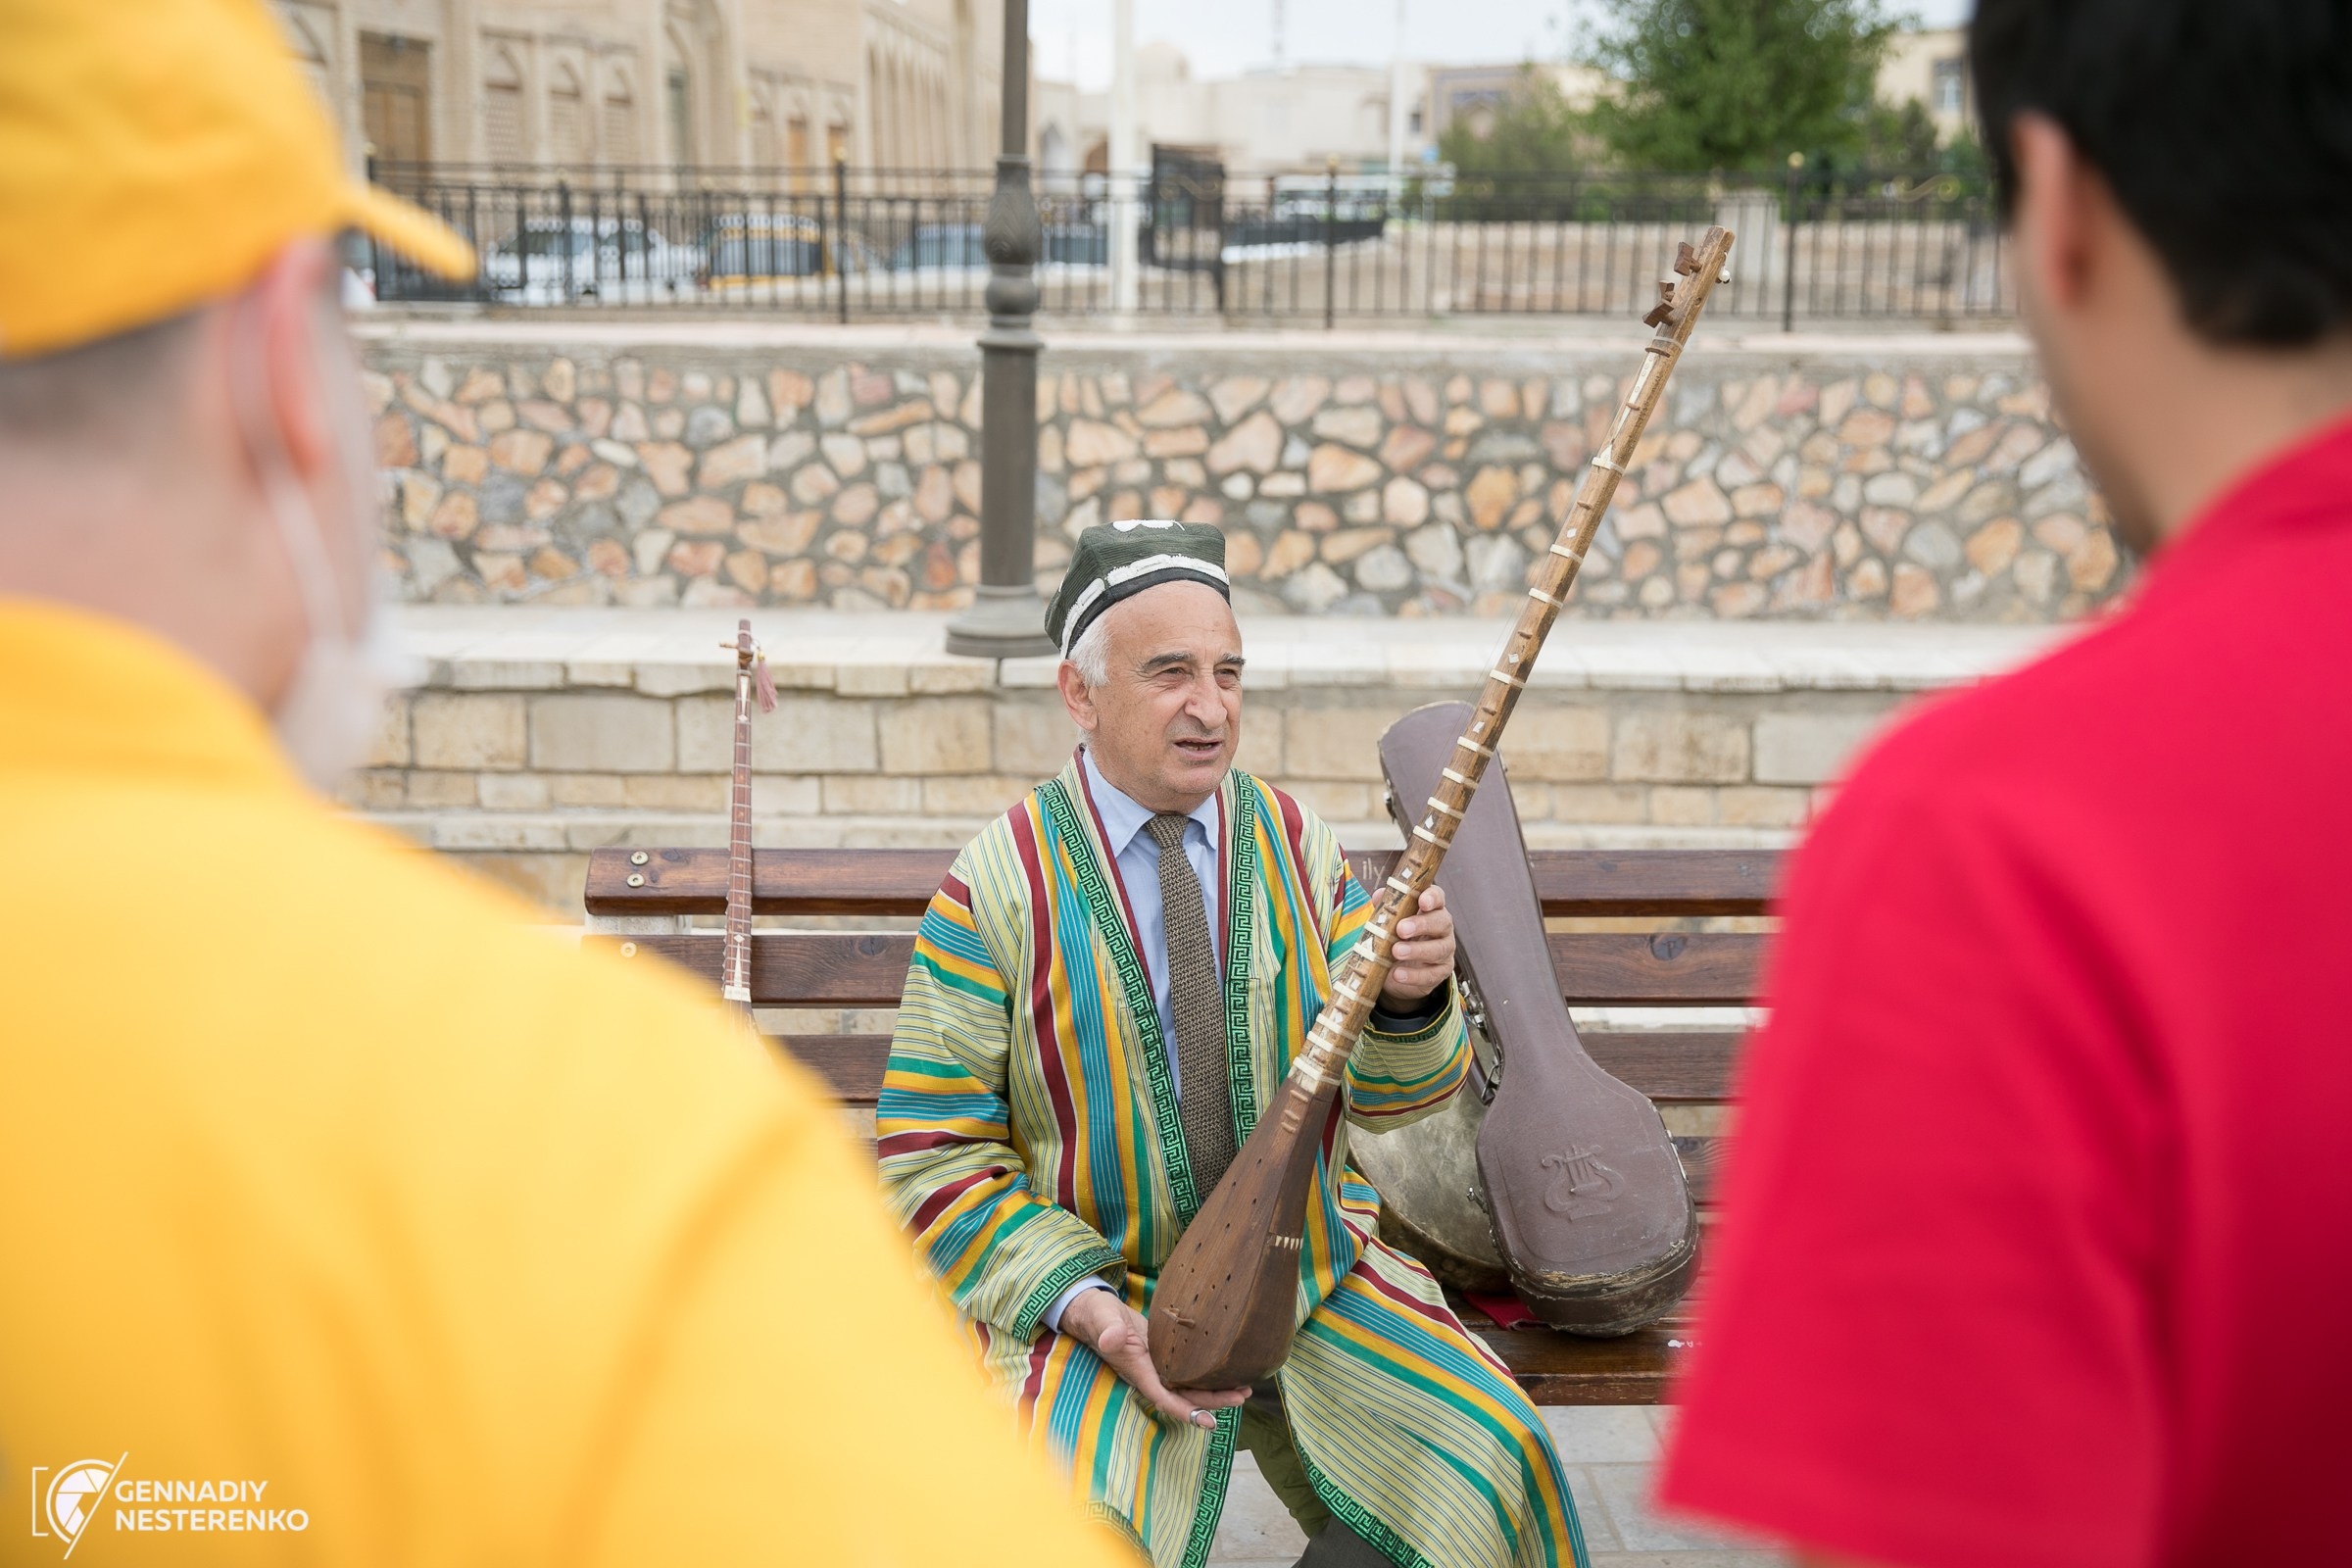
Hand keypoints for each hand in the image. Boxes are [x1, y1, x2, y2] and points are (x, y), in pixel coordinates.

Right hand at [1058, 1289, 1250, 1429]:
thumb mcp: (1102, 1320)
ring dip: (1215, 1391)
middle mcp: (1151, 1375)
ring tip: (1243, 1388)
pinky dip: (1207, 1374)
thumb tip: (1111, 1339)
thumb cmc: (1097, 1316)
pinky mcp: (1165, 1355)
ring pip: (1190, 1386)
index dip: (1187, 1412)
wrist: (1096, 1311)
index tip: (1209, 1422)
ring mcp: (1158, 1367)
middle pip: (1185, 1397)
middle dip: (1213, 1401)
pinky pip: (1188, 1372)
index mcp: (1138, 1371)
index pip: (1165, 1398)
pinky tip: (1227, 1371)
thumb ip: (1108, 1330)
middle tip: (1242, 1397)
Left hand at [1377, 885, 1454, 1008]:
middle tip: (1401, 929)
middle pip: (1442, 921)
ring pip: (1439, 949)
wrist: (1397, 969)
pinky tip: (1398, 974)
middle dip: (1421, 925)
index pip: (1437, 897)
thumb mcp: (1388, 922)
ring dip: (1416, 950)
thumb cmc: (1395, 937)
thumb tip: (1379, 896)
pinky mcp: (1441, 972)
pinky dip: (1414, 975)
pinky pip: (1431, 974)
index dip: (1432, 897)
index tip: (1422, 901)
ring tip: (1396, 952)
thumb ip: (1385, 908)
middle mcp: (1442, 927)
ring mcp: (1445, 950)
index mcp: (1431, 909)